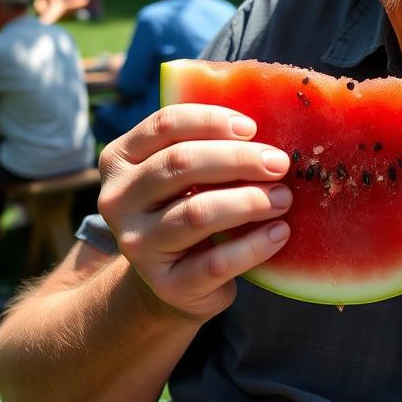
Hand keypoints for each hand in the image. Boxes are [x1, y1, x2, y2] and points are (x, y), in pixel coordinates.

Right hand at [97, 105, 291, 322]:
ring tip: (283, 198)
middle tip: (280, 163)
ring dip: (250, 201)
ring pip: (197, 213)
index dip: (211, 120)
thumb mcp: (188, 172)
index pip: (165, 124)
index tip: (252, 128)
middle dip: (239, 159)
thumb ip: (211, 144)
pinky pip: (215, 261)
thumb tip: (272, 117)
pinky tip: (280, 232)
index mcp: (121, 159)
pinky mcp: (166, 285)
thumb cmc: (190, 204)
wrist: (175, 280)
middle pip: (181, 164)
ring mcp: (137, 245)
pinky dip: (254, 245)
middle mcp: (118, 200)